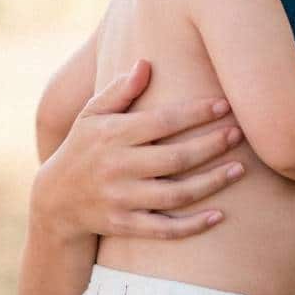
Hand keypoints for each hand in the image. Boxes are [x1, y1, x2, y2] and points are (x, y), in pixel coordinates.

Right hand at [30, 59, 245, 240]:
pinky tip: (219, 215)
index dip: (195, 113)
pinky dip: (193, 225)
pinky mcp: (125, 226)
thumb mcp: (91, 115)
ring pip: (176, 194)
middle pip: (175, 158)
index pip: (161, 121)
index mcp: (111, 135)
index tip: (224, 104)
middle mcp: (117, 167)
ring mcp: (122, 199)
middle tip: (239, 133)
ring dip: (212, 182)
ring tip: (240, 168)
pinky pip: (165, 229)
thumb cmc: (83, 149)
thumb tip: (146, 64)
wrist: (54, 201)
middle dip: (212, 145)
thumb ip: (118, 91)